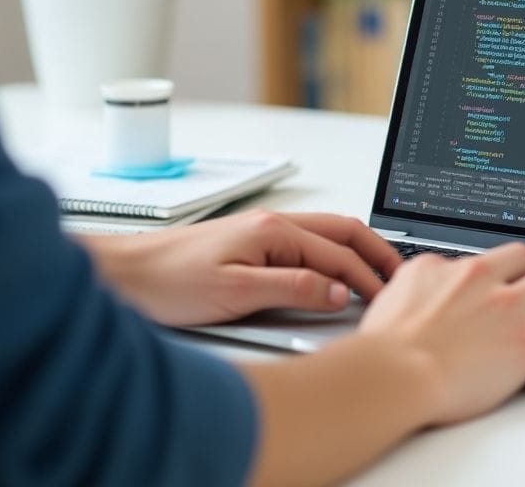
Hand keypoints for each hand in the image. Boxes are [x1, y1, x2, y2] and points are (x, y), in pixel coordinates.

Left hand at [79, 210, 400, 326]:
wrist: (124, 274)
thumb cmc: (168, 281)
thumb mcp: (236, 292)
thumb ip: (293, 288)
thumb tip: (337, 291)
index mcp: (274, 231)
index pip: (339, 253)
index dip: (368, 280)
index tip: (387, 302)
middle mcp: (273, 223)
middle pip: (344, 231)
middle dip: (377, 254)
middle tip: (400, 280)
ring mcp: (263, 231)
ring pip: (328, 234)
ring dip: (358, 252)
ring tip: (378, 277)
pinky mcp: (253, 243)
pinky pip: (309, 243)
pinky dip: (334, 255)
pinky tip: (337, 273)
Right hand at [358, 243, 524, 424]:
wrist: (394, 373)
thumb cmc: (383, 349)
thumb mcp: (389, 298)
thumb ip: (412, 287)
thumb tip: (418, 292)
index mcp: (444, 266)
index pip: (478, 260)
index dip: (491, 275)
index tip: (497, 283)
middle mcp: (480, 277)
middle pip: (523, 257)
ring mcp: (508, 307)